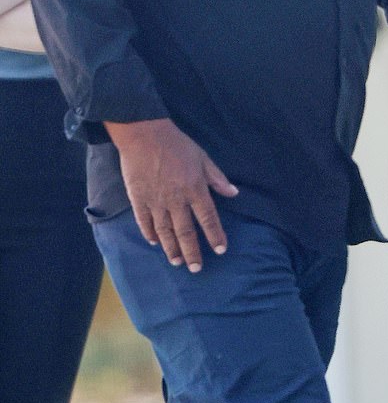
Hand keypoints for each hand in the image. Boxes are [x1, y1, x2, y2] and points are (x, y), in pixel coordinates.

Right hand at [105, 117, 238, 271]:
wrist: (144, 134)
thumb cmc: (176, 144)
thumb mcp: (203, 157)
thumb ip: (217, 178)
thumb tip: (234, 193)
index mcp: (195, 189)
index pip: (208, 219)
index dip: (215, 236)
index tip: (220, 250)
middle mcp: (176, 200)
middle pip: (186, 232)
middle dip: (192, 252)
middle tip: (196, 268)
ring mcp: (156, 202)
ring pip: (165, 232)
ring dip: (172, 249)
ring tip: (177, 262)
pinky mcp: (138, 200)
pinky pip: (145, 222)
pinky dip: (150, 234)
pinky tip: (155, 243)